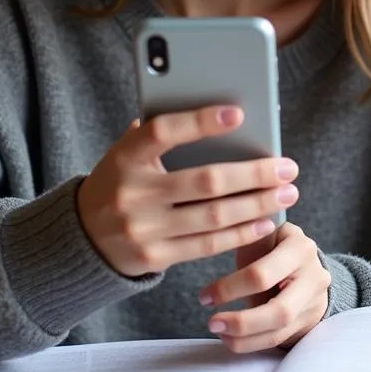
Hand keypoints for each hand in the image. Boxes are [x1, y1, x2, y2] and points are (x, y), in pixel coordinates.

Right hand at [76, 105, 300, 277]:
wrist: (83, 237)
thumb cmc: (120, 181)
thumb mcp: (126, 153)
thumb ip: (158, 133)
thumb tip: (217, 116)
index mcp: (125, 156)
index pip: (164, 132)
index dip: (200, 122)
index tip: (239, 114)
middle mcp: (133, 193)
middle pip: (205, 181)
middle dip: (254, 174)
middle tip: (287, 168)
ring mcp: (143, 229)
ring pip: (213, 216)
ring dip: (257, 205)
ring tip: (286, 194)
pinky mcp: (154, 257)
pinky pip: (207, 245)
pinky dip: (240, 233)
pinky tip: (264, 221)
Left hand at [198, 222, 330, 352]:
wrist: (305, 263)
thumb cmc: (273, 246)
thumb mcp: (264, 233)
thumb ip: (247, 232)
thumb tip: (217, 220)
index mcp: (300, 247)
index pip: (263, 274)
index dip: (230, 288)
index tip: (204, 296)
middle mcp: (314, 275)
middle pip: (279, 311)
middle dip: (241, 321)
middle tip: (211, 322)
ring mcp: (315, 301)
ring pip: (279, 330)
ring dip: (243, 336)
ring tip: (217, 330)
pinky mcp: (309, 322)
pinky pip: (279, 340)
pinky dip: (251, 343)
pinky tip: (230, 339)